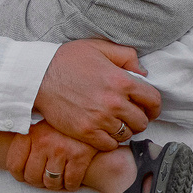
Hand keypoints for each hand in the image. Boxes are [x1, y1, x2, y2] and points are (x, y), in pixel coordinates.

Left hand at [8, 123, 97, 190]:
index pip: (14, 165)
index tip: (27, 176)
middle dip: (39, 182)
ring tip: (59, 178)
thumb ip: (26, 145)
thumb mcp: (40, 129)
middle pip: (32, 177)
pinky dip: (71, 185)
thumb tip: (15, 170)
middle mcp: (43, 141)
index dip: (20, 176)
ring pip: (51, 183)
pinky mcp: (80, 156)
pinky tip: (72, 178)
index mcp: (30, 134)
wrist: (91, 119)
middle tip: (46, 178)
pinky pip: (70, 183)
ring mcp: (61, 149)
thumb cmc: (61, 130)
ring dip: (56, 185)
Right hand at [34, 39, 158, 147]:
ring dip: (124, 130)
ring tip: (115, 124)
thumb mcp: (98, 47)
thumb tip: (143, 72)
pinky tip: (103, 132)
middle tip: (130, 116)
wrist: (38, 77)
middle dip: (139, 119)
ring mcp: (100, 119)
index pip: (153, 100)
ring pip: (127, 134)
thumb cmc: (67, 59)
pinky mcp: (86, 132)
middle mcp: (114, 102)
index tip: (149, 109)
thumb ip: (125, 56)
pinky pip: (109, 144)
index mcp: (121, 81)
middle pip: (142, 121)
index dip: (154, 106)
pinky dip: (110, 141)